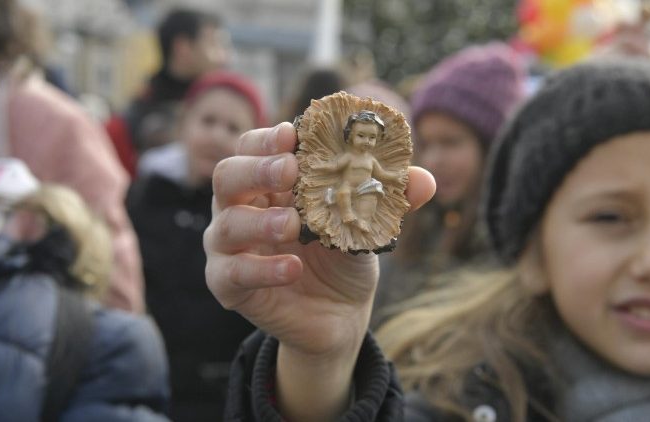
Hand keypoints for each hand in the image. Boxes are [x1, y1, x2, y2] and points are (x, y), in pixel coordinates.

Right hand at [204, 122, 434, 358]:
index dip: (268, 139)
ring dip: (260, 222)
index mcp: (269, 184)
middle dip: (257, 168)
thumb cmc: (345, 255)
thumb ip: (389, 198)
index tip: (293, 134)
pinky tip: (294, 268)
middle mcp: (241, 208)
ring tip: (292, 225)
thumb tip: (424, 179)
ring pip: (225, 225)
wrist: (341, 314)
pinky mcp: (230, 285)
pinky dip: (263, 269)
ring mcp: (229, 248)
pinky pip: (233, 273)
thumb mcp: (369, 223)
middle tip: (290, 171)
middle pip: (227, 175)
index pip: (253, 147)